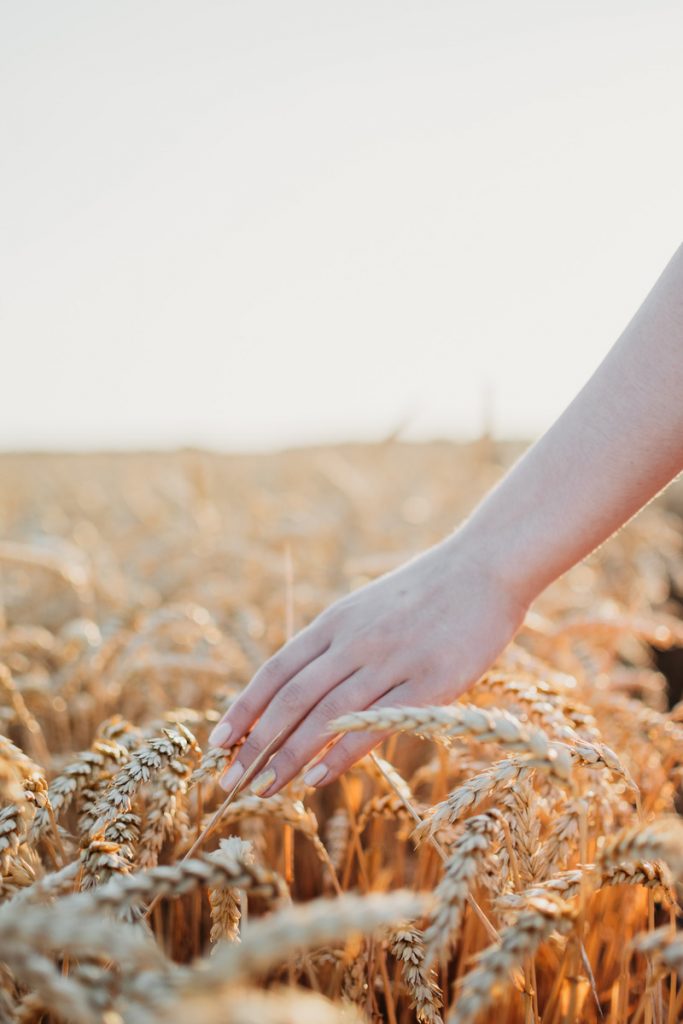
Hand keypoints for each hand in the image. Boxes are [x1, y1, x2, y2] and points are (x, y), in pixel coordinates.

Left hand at [208, 530, 529, 795]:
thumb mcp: (369, 606)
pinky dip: (339, 754)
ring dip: (287, 756)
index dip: (244, 708)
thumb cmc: (428, 590)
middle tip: (228, 780)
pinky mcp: (429, 683)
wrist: (486, 566)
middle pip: (291, 699)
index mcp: (337, 621)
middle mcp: (355, 641)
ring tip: (262, 789)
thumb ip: (337, 642)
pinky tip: (315, 779)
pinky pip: (374, 725)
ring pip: (325, 716)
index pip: (276, 670)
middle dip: (255, 743)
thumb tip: (300, 684)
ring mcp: (391, 661)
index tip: (217, 741)